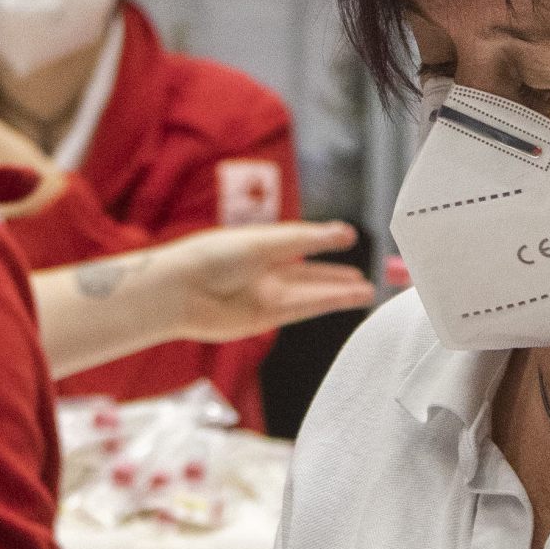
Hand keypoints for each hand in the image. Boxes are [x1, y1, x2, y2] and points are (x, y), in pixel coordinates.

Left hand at [141, 222, 374, 343]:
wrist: (181, 291)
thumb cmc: (213, 257)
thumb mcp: (265, 241)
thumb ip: (306, 239)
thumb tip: (345, 231)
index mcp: (258, 244)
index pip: (298, 240)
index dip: (323, 239)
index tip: (349, 237)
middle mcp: (263, 270)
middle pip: (306, 272)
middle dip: (334, 274)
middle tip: (364, 276)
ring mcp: (264, 294)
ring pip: (310, 292)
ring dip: (338, 292)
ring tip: (368, 291)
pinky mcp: (265, 318)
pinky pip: (304, 309)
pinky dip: (328, 303)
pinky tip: (349, 299)